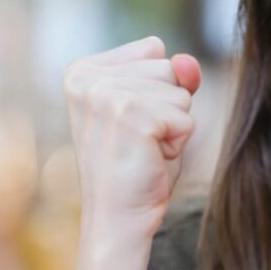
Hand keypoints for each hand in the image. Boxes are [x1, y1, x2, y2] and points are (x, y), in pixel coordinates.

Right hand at [63, 36, 201, 235]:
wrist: (118, 217)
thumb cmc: (135, 166)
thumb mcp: (155, 109)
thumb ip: (174, 77)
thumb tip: (188, 61)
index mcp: (82, 70)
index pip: (154, 52)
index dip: (157, 91)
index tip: (131, 123)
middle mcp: (88, 78)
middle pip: (168, 69)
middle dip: (167, 107)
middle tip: (139, 141)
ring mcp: (107, 95)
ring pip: (181, 93)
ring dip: (173, 126)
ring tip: (143, 150)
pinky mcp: (133, 116)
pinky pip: (186, 118)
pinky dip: (178, 143)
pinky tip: (151, 158)